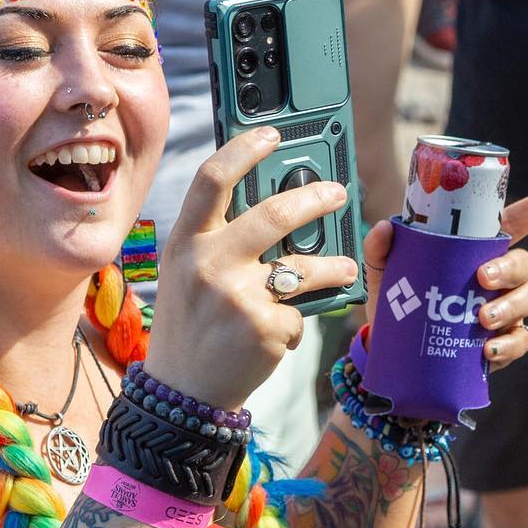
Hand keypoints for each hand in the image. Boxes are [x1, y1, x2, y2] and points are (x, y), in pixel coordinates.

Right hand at [144, 128, 360, 408]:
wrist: (181, 392)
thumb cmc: (189, 325)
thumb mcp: (184, 274)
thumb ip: (214, 239)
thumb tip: (270, 201)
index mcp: (185, 243)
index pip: (212, 179)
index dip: (244, 149)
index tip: (273, 134)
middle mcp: (208, 264)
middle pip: (274, 214)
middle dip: (315, 198)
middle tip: (337, 193)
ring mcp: (237, 297)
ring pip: (303, 267)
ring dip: (333, 266)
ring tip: (346, 268)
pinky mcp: (263, 329)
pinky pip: (298, 314)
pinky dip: (295, 324)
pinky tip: (280, 336)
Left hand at [362, 185, 527, 368]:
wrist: (394, 353)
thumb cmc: (399, 302)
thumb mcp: (385, 274)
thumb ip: (382, 249)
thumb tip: (386, 228)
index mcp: (475, 252)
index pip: (514, 224)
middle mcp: (497, 278)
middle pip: (523, 263)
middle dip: (509, 268)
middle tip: (482, 278)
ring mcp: (504, 310)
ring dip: (510, 307)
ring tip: (482, 319)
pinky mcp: (501, 343)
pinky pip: (519, 341)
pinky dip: (507, 345)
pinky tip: (487, 349)